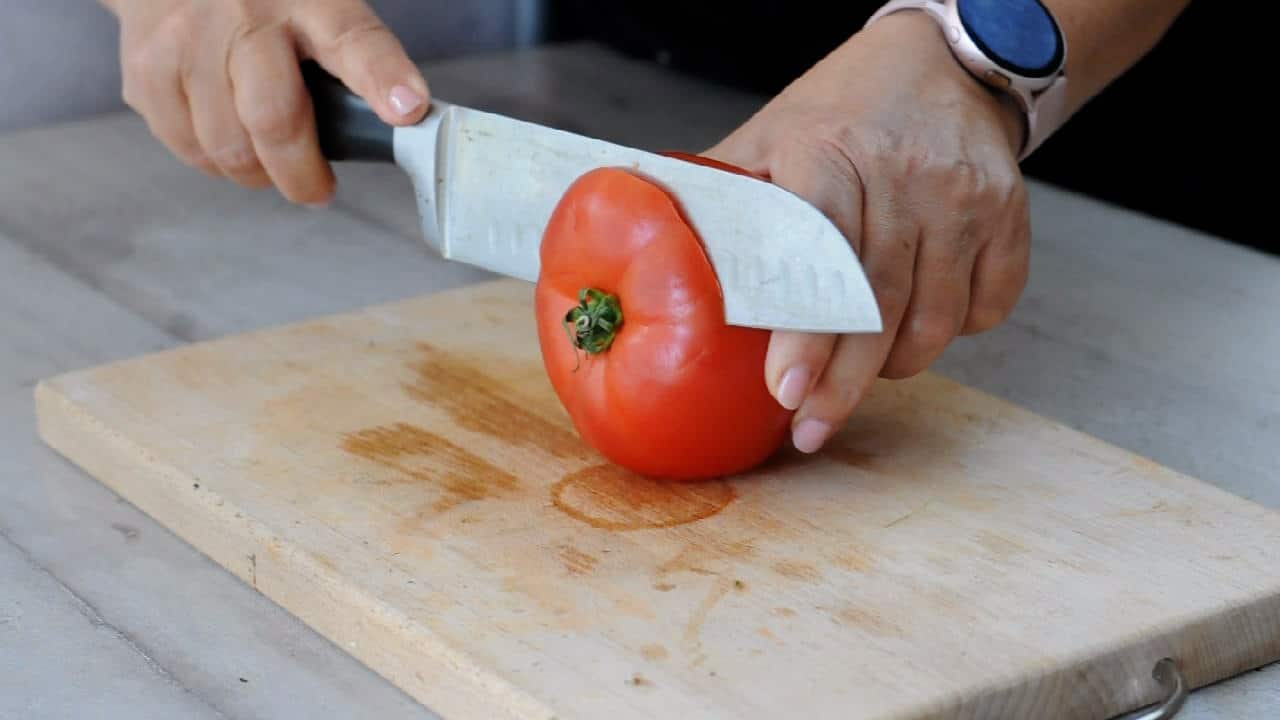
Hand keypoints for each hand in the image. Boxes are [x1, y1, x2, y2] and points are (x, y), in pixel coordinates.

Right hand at [102, 0, 428, 204]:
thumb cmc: (265, 6)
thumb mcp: (318, 10)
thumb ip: (354, 59)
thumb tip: (398, 121)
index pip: (353, 41)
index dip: (382, 78)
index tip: (408, 110)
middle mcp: (242, 15)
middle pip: (274, 119)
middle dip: (302, 174)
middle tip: (318, 189)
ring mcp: (187, 43)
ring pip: (228, 148)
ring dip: (258, 173)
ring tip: (270, 161)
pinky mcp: (146, 71)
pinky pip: (189, 148)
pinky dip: (215, 161)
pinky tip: (228, 138)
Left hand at [705, 12, 1030, 453]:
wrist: (944, 61)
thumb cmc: (842, 110)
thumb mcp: (771, 135)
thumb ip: (722, 195)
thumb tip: (645, 249)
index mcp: (830, 152)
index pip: (820, 255)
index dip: (805, 329)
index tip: (785, 389)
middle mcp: (906, 174)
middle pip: (878, 307)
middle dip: (843, 383)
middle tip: (811, 429)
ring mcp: (966, 196)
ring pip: (935, 321)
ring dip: (894, 365)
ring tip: (859, 371)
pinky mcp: (1010, 216)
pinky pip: (987, 309)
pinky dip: (952, 332)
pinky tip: (917, 322)